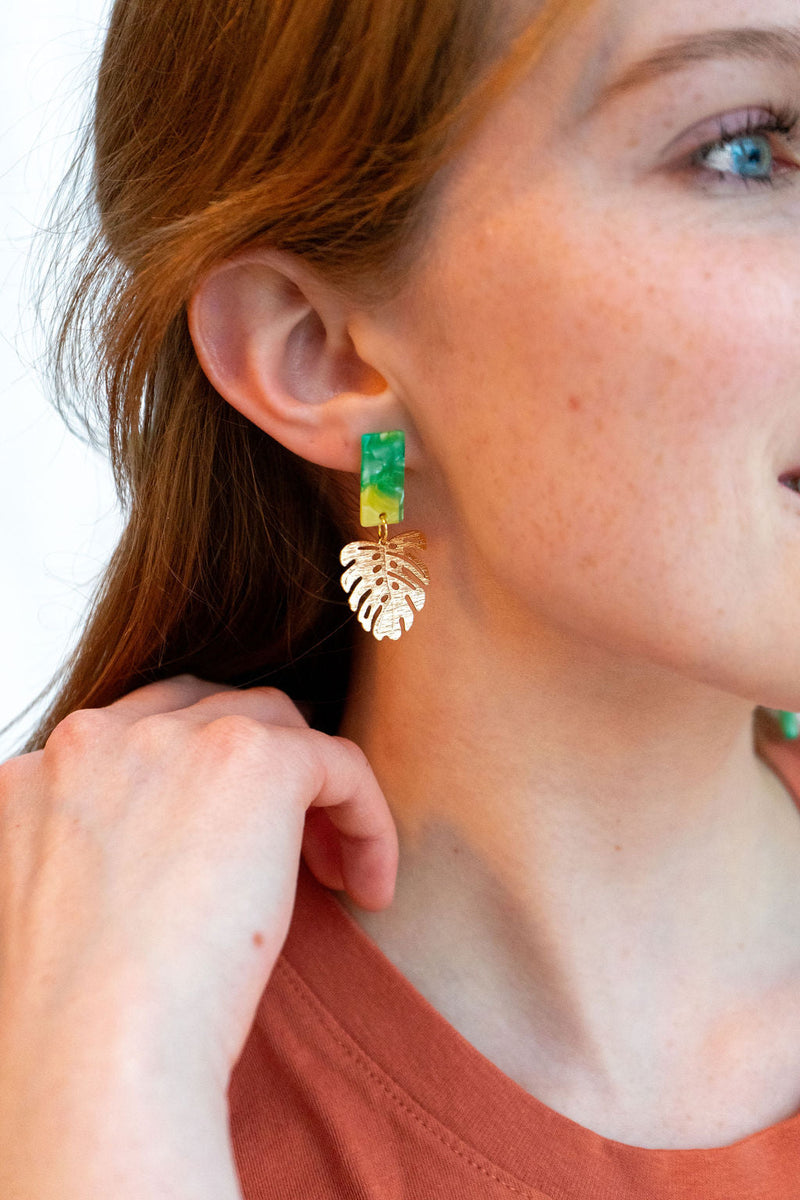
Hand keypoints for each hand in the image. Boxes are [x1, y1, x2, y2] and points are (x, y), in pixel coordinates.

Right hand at [0, 674, 397, 1097]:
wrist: (96, 1058)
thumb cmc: (80, 1028)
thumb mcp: (68, 915)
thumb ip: (105, 854)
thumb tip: (182, 860)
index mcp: (36, 778)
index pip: (137, 741)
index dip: (195, 787)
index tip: (228, 854)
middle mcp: (95, 738)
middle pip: (205, 713)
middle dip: (254, 771)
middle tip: (289, 850)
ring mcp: (170, 739)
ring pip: (275, 727)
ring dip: (309, 791)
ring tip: (331, 870)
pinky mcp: (252, 759)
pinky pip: (337, 761)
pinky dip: (365, 815)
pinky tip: (369, 886)